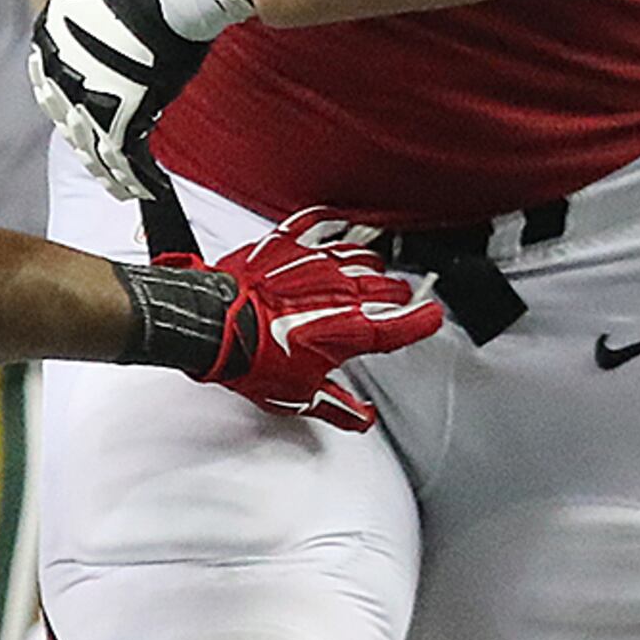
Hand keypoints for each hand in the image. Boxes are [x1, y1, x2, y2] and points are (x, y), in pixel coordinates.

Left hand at [30, 0, 254, 199]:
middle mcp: (59, 74)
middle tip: (101, 166)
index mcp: (48, 40)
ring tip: (122, 189)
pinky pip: (124, 156)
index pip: (53, 84)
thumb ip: (92, 21)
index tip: (79, 122)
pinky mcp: (119, 117)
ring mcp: (87, 98)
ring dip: (111, 173)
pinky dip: (135, 177)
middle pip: (72, 120)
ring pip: (95, 147)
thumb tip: (107, 28)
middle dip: (89, 144)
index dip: (69, 107)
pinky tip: (145, 189)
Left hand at [119, 213, 442, 430]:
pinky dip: (337, 223)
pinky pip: (323, 221)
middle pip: (392, 286)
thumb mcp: (298, 395)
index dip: (425, 321)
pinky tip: (341, 224)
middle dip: (397, 296)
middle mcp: (344, 290)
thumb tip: (361, 418)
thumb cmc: (251, 356)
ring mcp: (319, 261)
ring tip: (366, 275)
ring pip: (364, 253)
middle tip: (392, 304)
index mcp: (353, 329)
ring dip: (370, 265)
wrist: (210, 325)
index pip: (409, 322)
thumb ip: (337, 406)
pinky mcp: (290, 242)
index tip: (430, 319)